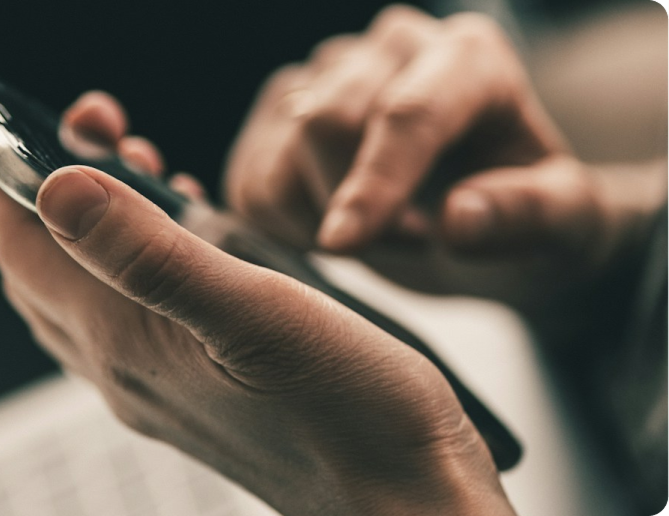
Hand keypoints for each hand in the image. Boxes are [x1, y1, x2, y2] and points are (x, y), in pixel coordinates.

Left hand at [0, 92, 515, 515]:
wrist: (400, 499)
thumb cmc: (348, 414)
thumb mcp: (254, 314)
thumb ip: (150, 254)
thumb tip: (57, 187)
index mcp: (127, 343)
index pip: (23, 251)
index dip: (7, 181)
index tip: (20, 124)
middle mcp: (130, 370)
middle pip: (47, 270)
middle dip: (50, 194)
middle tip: (94, 136)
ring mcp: (163, 385)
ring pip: (92, 292)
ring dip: (97, 225)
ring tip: (137, 167)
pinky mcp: (203, 389)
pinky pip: (141, 314)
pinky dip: (143, 260)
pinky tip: (188, 234)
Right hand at [223, 6, 665, 317]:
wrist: (475, 212)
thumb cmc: (522, 211)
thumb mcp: (564, 223)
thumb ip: (529, 216)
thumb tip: (459, 217)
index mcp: (469, 58)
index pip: (406, 113)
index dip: (373, 183)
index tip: (342, 246)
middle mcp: (392, 47)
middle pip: (325, 123)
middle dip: (350, 206)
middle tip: (404, 241)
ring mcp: (329, 72)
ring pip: (278, 150)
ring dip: (316, 217)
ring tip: (375, 231)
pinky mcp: (282, 107)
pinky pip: (249, 175)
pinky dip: (279, 220)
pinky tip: (330, 223)